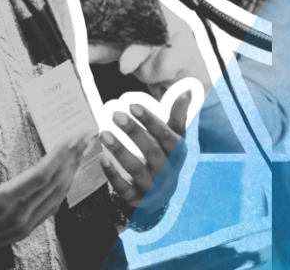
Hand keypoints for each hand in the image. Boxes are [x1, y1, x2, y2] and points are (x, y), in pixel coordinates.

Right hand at [0, 136, 88, 268]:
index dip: (60, 155)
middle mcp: (19, 215)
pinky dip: (61, 191)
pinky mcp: (23, 230)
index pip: (42, 174)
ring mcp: (23, 225)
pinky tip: (65, 180)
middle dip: (72, 158)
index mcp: (4, 202)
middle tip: (85, 137)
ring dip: (70, 173)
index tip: (72, 137)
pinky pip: (50, 208)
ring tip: (80, 154)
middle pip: (55, 183)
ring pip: (56, 196)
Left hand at [101, 88, 191, 209]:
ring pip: (136, 168)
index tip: (133, 105)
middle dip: (134, 132)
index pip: (168, 137)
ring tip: (103, 133)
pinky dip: (113, 174)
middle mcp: (167, 172)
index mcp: (178, 155)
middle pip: (152, 151)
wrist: (158, 196)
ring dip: (119, 150)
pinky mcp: (135, 199)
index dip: (151, 121)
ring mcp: (152, 187)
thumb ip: (178, 117)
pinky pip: (124, 188)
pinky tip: (102, 158)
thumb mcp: (173, 139)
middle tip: (115, 114)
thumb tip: (187, 91)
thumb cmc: (164, 158)